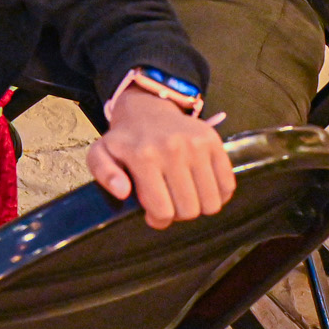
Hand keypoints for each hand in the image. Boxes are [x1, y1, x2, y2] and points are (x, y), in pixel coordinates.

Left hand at [87, 87, 235, 228]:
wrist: (146, 108)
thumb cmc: (125, 140)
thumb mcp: (100, 153)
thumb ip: (104, 173)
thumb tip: (122, 191)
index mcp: (143, 156)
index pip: (162, 210)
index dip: (158, 220)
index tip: (153, 213)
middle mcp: (172, 149)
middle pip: (189, 210)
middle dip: (178, 213)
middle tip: (169, 202)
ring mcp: (197, 145)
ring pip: (211, 203)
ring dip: (199, 206)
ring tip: (184, 194)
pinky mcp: (215, 142)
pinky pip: (228, 186)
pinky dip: (217, 194)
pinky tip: (200, 187)